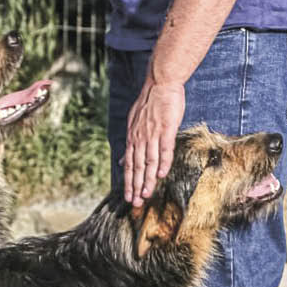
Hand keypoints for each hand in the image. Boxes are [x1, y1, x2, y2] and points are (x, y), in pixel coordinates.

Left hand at [123, 77, 185, 206]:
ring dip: (147, 180)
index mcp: (132, 138)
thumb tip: (120, 161)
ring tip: (146, 195)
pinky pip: (164, 150)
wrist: (160, 82)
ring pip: (149, 162)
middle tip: (134, 203)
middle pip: (136, 167)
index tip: (128, 196)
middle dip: (135, 186)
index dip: (128, 182)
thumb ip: (129, 144)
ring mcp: (152, 134)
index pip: (128, 164)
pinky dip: (163, 163)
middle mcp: (140, 138)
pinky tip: (161, 176)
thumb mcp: (133, 123)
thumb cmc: (150, 103)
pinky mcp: (166, 129)